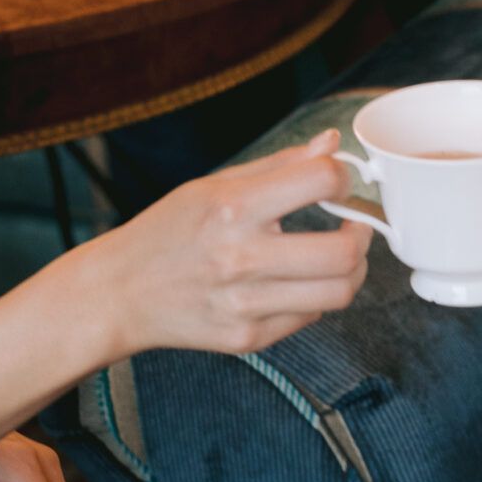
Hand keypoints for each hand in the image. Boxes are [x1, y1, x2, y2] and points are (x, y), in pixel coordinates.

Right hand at [99, 132, 371, 359]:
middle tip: (355, 225)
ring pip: (339, 293)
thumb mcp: (213, 185)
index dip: (342, 176)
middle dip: (363, 233)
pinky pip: (310, 318)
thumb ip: (280, 166)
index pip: (320, 180)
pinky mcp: (248, 338)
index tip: (338, 182)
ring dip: (352, 270)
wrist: (118, 294)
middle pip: (344, 253)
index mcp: (232, 208)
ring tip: (340, 255)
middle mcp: (241, 259)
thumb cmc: (166, 232)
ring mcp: (246, 305)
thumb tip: (331, 142)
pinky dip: (316, 296)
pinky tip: (300, 281)